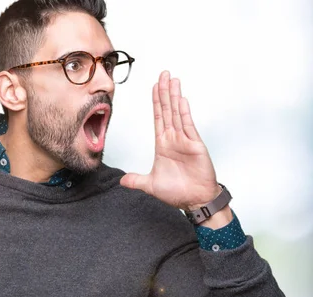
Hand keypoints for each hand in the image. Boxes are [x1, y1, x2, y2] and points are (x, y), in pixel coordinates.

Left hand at [120, 71, 219, 209]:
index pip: (158, 118)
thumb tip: (122, 180)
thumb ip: (136, 180)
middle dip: (164, 92)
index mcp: (163, 145)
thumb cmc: (177, 192)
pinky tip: (181, 100)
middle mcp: (174, 139)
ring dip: (174, 96)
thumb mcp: (150, 185)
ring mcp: (185, 141)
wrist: (195, 201)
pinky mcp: (195, 146)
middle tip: (163, 74)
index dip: (156, 102)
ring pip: (177, 114)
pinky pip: (188, 126)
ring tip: (172, 80)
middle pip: (167, 110)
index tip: (154, 87)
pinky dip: (184, 113)